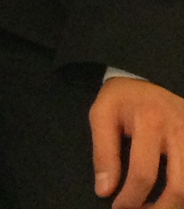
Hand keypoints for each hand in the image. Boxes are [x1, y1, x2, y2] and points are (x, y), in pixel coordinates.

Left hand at [91, 77, 183, 206]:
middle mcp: (180, 132)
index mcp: (151, 122)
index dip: (130, 199)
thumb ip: (103, 153)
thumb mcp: (102, 115)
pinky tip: (171, 199)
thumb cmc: (122, 100)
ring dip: (176, 207)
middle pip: (178, 189)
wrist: (149, 81)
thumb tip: (104, 190)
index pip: (143, 174)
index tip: (118, 208)